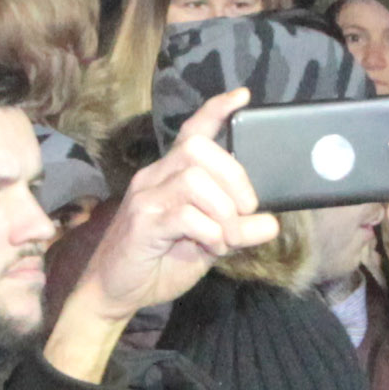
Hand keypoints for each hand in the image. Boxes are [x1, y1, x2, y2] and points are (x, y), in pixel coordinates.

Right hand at [50, 89, 277, 379]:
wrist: (116, 292)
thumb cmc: (160, 262)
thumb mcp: (208, 244)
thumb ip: (235, 229)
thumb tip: (271, 223)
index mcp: (170, 175)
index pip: (192, 131)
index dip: (217, 111)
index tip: (242, 97)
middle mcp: (154, 177)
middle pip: (199, 149)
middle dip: (234, 177)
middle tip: (246, 211)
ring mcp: (145, 197)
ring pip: (194, 179)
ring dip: (223, 209)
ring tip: (225, 237)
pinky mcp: (142, 222)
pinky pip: (184, 214)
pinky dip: (210, 231)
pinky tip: (211, 247)